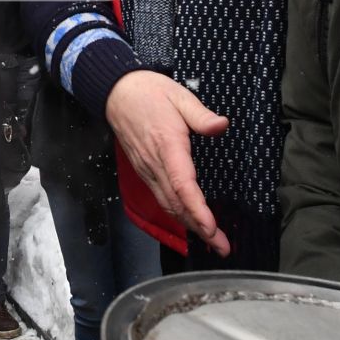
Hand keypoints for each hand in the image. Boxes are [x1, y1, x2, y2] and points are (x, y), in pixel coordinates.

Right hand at [104, 70, 230, 255]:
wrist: (116, 92)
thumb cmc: (149, 92)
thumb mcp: (179, 95)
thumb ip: (201, 114)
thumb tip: (221, 125)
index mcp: (167, 144)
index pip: (182, 184)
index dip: (197, 209)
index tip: (211, 228)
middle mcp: (155, 163)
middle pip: (177, 203)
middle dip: (200, 228)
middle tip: (223, 247)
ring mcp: (148, 169)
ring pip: (168, 205)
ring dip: (190, 225)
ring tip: (212, 241)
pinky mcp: (145, 171)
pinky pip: (161, 198)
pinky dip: (177, 214)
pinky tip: (190, 221)